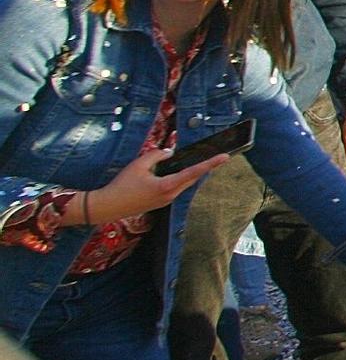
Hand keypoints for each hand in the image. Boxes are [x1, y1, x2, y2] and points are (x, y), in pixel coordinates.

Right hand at [74, 146, 228, 224]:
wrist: (108, 206)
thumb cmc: (121, 185)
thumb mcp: (138, 165)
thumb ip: (156, 156)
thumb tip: (169, 153)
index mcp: (167, 186)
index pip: (193, 172)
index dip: (210, 163)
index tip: (224, 157)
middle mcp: (170, 195)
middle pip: (192, 179)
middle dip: (202, 167)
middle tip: (215, 156)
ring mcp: (166, 201)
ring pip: (184, 184)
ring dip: (189, 174)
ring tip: (198, 162)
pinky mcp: (160, 203)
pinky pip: (175, 189)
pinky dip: (179, 179)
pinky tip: (177, 172)